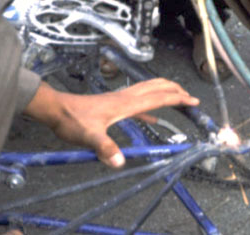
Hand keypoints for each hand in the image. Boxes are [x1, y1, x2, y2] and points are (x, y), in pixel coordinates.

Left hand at [24, 79, 198, 167]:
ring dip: (165, 91)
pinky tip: (153, 116)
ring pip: (149, 90)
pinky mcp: (114, 104)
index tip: (193, 101)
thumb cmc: (72, 120)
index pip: (158, 97)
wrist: (56, 108)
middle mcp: (126, 97)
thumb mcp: (89, 136)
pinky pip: (139, 102)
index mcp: (126, 104)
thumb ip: (105, 148)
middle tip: (191, 98)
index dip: (177, 99)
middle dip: (176, 91)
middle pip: (157, 88)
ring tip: (177, 98)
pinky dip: (151, 106)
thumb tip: (120, 162)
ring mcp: (120, 99)